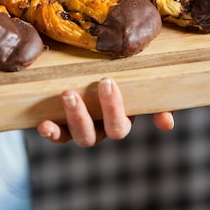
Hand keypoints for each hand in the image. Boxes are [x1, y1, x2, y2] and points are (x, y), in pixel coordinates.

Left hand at [37, 77, 173, 146]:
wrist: (91, 74)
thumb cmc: (118, 75)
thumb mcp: (137, 83)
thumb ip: (154, 100)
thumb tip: (166, 123)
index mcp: (120, 120)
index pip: (120, 126)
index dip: (115, 109)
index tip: (108, 82)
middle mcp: (100, 129)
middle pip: (98, 134)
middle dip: (94, 111)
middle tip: (94, 83)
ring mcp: (80, 129)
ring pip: (79, 136)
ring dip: (74, 118)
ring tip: (68, 94)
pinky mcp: (62, 126)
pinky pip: (57, 136)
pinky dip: (51, 132)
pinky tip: (43, 124)